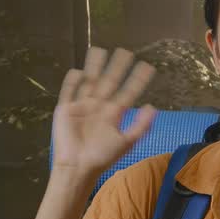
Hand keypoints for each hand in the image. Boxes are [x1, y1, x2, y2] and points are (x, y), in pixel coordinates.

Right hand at [50, 46, 157, 176]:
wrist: (78, 167)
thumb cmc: (102, 158)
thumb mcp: (126, 142)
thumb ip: (140, 126)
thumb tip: (153, 108)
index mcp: (114, 114)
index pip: (128, 92)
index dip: (137, 80)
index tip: (147, 66)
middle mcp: (99, 107)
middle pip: (110, 82)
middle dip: (117, 67)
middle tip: (126, 51)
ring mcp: (82, 106)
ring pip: (90, 81)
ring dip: (94, 67)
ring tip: (100, 50)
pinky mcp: (66, 109)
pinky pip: (69, 91)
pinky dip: (72, 81)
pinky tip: (78, 70)